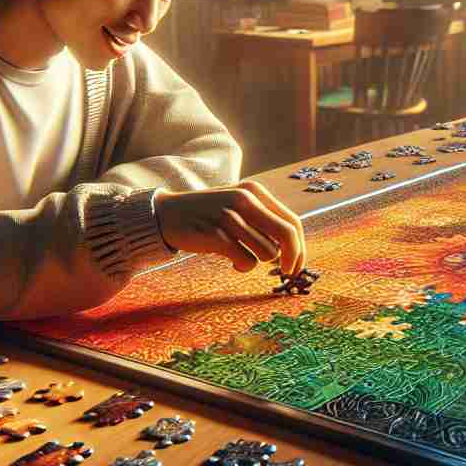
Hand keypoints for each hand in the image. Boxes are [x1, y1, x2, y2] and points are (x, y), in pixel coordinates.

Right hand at [154, 180, 305, 274]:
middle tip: (288, 273)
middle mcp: (245, 200)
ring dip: (257, 260)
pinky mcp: (216, 235)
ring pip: (267, 252)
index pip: (292, 221)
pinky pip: (246, 260)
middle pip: (287, 236)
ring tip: (239, 255)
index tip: (297, 265)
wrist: (165, 214)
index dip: (300, 247)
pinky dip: (242, 266)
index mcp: (254, 191)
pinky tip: (231, 260)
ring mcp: (230, 216)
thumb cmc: (208, 214)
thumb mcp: (238, 206)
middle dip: (293, 259)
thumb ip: (263, 220)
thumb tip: (292, 249)